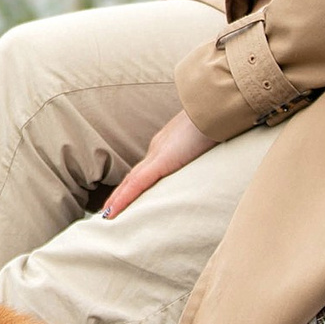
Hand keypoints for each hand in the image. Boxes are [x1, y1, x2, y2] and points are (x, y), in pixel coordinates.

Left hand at [101, 110, 217, 219]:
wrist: (217, 107)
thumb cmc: (219, 120)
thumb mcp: (209, 140)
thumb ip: (205, 150)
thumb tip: (216, 158)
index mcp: (169, 144)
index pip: (147, 168)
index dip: (135, 183)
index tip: (127, 196)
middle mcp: (158, 148)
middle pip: (134, 176)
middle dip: (121, 194)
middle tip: (107, 211)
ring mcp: (158, 153)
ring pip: (130, 181)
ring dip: (117, 199)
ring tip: (105, 216)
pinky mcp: (162, 160)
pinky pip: (137, 183)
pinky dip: (123, 198)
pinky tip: (111, 212)